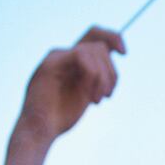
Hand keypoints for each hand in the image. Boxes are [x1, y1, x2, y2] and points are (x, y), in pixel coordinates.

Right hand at [17, 26, 125, 145]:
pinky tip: (90, 96)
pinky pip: (82, 56)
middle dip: (111, 69)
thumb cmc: (62, 116)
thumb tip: (113, 61)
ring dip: (104, 78)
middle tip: (108, 94)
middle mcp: (64, 54)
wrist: (40, 129)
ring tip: (97, 100)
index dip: (113, 38)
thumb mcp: (87, 92)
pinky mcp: (50, 64)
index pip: (94, 35)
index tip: (124, 53)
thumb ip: (96, 75)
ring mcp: (56, 57)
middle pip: (99, 42)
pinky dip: (93, 76)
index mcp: (72, 60)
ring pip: (95, 50)